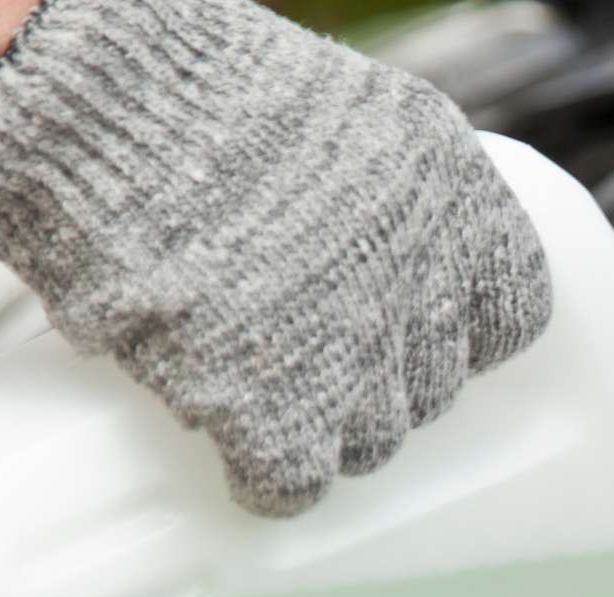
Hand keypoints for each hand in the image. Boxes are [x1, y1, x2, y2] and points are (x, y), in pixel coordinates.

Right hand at [0, 0, 552, 514]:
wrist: (102, 113)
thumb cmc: (197, 98)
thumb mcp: (346, 120)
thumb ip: (389, 199)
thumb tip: (388, 262)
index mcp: (453, 196)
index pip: (511, 311)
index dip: (460, 333)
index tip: (421, 332)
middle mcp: (422, 278)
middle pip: (430, 386)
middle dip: (378, 380)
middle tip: (314, 353)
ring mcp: (355, 353)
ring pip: (371, 441)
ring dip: (323, 430)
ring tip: (263, 387)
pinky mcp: (274, 410)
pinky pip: (293, 482)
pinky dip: (264, 478)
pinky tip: (235, 452)